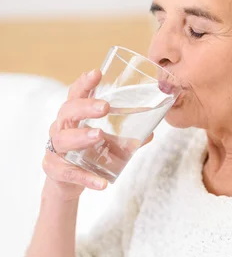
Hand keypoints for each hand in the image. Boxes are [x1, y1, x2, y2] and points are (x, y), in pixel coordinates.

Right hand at [42, 70, 153, 200]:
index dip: (84, 83)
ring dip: (81, 137)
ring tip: (99, 135)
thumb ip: (126, 138)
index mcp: (73, 116)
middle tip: (105, 107)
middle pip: (67, 112)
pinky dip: (86, 178)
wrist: (66, 183)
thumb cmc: (86, 154)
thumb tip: (151, 132)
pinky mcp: (55, 171)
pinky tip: (102, 183)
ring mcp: (55, 149)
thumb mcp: (108, 144)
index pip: (75, 94)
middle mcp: (60, 128)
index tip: (97, 72)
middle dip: (85, 107)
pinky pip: (70, 173)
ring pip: (63, 140)